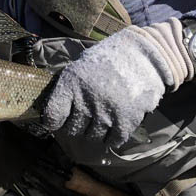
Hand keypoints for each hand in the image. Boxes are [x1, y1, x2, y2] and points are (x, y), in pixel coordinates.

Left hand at [41, 22, 188, 148]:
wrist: (143, 55)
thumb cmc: (108, 60)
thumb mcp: (81, 67)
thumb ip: (68, 90)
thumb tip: (54, 115)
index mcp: (71, 83)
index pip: (52, 116)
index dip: (52, 122)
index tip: (57, 122)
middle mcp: (86, 100)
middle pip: (72, 130)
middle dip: (75, 126)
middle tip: (83, 117)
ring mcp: (106, 112)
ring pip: (92, 137)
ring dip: (94, 131)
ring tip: (100, 116)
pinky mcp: (125, 121)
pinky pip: (112, 141)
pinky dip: (111, 136)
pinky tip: (113, 124)